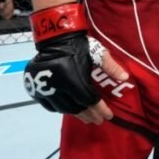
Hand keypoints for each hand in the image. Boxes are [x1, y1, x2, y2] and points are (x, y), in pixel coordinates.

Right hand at [24, 3, 126, 124]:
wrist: (55, 38)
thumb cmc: (79, 45)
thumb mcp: (97, 53)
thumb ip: (111, 66)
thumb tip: (125, 78)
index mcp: (73, 78)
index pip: (89, 100)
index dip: (100, 109)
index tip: (108, 116)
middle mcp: (57, 86)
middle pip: (76, 107)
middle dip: (89, 115)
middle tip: (97, 120)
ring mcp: (43, 88)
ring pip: (62, 108)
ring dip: (76, 114)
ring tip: (85, 117)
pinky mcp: (34, 88)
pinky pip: (49, 105)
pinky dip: (60, 109)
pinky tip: (68, 110)